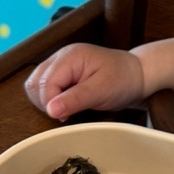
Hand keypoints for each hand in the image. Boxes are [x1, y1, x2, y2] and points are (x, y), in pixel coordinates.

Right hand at [25, 43, 145, 120]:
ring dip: (46, 102)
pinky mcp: (62, 73)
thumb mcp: (102, 91)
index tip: (66, 116)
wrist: (138, 75)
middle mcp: (61, 57)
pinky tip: (65, 105)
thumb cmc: (123, 79)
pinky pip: (45, 87)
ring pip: (36, 86)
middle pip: (35, 83)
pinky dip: (50, 99)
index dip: (51, 103)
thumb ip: (75, 99)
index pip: (45, 83)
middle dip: (46, 103)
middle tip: (66, 114)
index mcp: (70, 56)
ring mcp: (60, 64)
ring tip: (67, 109)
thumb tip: (50, 110)